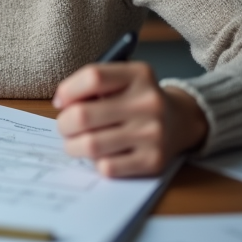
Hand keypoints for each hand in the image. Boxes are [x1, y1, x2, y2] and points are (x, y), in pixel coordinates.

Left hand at [53, 62, 208, 176]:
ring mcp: (153, 134)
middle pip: (82, 115)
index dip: (67, 91)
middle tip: (66, 126)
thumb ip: (89, 85)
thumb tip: (61, 104)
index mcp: (138, 75)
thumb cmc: (135, 99)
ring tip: (76, 142)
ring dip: (73, 146)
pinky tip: (102, 154)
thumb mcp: (120, 79)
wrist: (180, 121)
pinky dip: (96, 162)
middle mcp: (149, 103)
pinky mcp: (154, 161)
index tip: (62, 102)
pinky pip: (107, 167)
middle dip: (64, 124)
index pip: (93, 77)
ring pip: (90, 145)